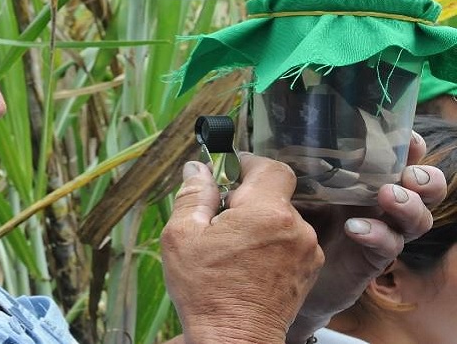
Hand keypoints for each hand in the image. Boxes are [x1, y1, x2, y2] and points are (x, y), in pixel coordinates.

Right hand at [161, 154, 323, 343]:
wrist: (235, 339)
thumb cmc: (206, 291)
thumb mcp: (182, 237)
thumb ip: (192, 195)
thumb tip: (196, 168)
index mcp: (266, 212)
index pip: (270, 167)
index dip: (249, 164)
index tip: (229, 172)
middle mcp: (295, 228)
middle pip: (274, 195)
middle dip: (247, 200)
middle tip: (219, 219)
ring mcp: (307, 251)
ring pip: (282, 219)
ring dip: (259, 223)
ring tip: (232, 247)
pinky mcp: (309, 271)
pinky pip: (291, 242)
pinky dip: (272, 244)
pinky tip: (248, 263)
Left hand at [287, 131, 446, 342]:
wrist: (278, 277)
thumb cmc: (283, 225)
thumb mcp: (281, 193)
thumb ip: (274, 172)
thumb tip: (246, 153)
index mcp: (357, 179)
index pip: (394, 156)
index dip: (406, 145)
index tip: (405, 137)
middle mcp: (374, 203)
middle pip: (420, 186)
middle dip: (423, 177)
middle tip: (408, 174)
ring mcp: (378, 231)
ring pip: (416, 218)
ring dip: (408, 204)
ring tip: (388, 195)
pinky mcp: (370, 260)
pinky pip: (389, 246)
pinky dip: (377, 234)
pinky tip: (355, 229)